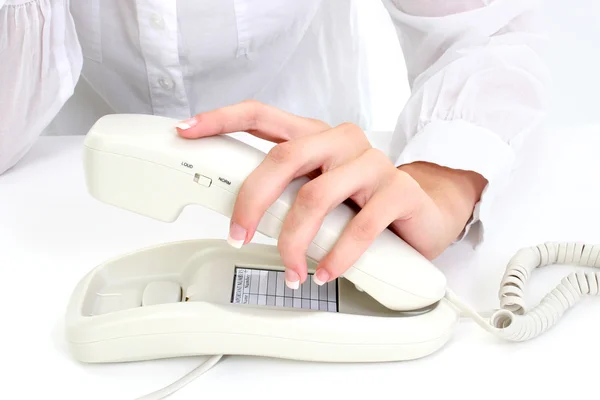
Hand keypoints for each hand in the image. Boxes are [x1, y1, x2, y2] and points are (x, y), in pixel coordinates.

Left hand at [176, 101, 485, 288]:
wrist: (424, 209)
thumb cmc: (362, 200)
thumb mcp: (317, 189)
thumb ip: (285, 191)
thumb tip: (237, 212)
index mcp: (314, 136)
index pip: (261, 115)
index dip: (222, 120)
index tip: (187, 130)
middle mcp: (341, 141)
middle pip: (284, 158)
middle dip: (252, 201)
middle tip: (239, 235)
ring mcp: (372, 163)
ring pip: (316, 197)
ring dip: (294, 241)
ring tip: (291, 270)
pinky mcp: (399, 191)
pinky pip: (359, 226)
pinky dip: (335, 256)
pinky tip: (324, 272)